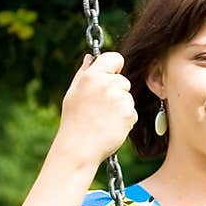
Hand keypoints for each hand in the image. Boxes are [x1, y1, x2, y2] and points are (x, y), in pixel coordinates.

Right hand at [56, 51, 137, 165]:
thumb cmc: (74, 120)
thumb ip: (84, 73)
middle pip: (124, 81)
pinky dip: (125, 120)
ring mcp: (119, 99)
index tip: (111, 76)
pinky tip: (111, 126)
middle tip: (101, 108)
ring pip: (129, 98)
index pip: (115, 58)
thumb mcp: (73, 93)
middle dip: (117, 92)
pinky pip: (132, 113)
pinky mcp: (129, 114)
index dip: (115, 67)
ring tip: (104, 119)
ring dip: (121, 107)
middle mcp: (107, 84)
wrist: (79, 147)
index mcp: (92, 76)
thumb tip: (90, 57)